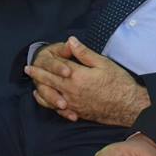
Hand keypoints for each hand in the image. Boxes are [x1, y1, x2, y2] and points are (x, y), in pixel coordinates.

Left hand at [25, 37, 150, 125]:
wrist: (128, 106)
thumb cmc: (118, 83)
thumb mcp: (103, 63)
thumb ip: (84, 53)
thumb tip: (70, 41)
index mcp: (77, 76)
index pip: (57, 67)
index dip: (46, 62)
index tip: (35, 60)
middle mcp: (71, 91)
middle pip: (50, 81)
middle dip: (38, 75)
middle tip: (28, 70)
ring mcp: (73, 104)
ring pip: (51, 97)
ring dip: (41, 91)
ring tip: (35, 86)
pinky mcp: (78, 113)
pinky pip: (60, 110)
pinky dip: (51, 105)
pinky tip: (49, 102)